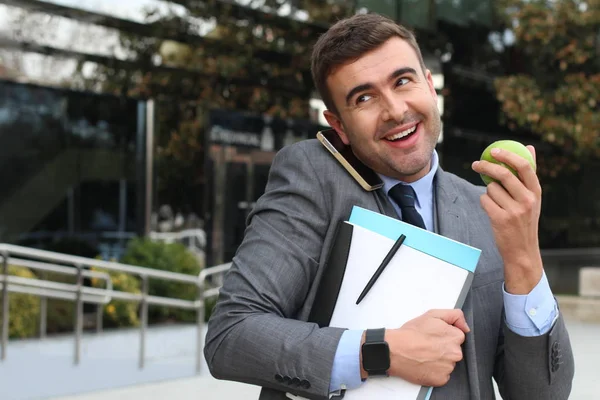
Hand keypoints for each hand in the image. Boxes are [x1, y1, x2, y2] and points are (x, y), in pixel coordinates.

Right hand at [385, 309, 468, 386]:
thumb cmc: (411, 333)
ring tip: (424, 355)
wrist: (395, 350)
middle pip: (453, 350)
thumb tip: (465, 327)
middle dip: (443, 348)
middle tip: (427, 345)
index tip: (433, 335)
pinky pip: (442, 375)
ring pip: (448, 363)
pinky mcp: (441, 380)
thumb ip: (454, 315)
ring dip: (439, 360)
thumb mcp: (432, 314)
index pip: (457, 336)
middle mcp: (455, 354)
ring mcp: (448, 368)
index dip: (444, 335)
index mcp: (455, 337)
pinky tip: (424, 364)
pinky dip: (435, 371)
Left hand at [471, 146, 542, 293]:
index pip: (524, 166)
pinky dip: (484, 202)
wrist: (522, 251)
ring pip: (491, 188)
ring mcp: (514, 210)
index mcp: (536, 192)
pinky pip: (484, 200)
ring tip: (497, 204)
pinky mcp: (500, 219)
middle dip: (486, 166)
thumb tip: (530, 147)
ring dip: (488, 192)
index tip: (494, 150)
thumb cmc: (525, 220)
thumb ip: (529, 175)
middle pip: (503, 174)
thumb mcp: (533, 199)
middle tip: (475, 164)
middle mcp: (528, 200)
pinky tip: (491, 210)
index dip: (508, 155)